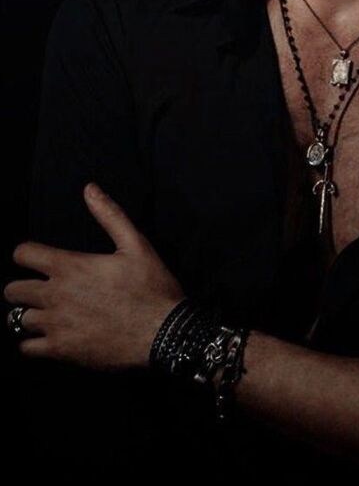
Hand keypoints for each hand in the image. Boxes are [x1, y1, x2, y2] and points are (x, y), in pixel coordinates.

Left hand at [4, 182, 186, 371]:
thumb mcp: (135, 244)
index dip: (28, 253)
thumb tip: (90, 188)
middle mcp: (55, 295)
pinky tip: (50, 335)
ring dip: (30, 313)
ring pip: (17, 319)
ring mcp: (56, 325)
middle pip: (12, 290)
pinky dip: (33, 342)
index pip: (23, 254)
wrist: (163, 333)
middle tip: (41, 288)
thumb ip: (109, 214)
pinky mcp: (61, 351)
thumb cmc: (151, 287)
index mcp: (70, 266)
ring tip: (46, 312)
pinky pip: (27, 348)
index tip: (38, 259)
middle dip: (23, 286)